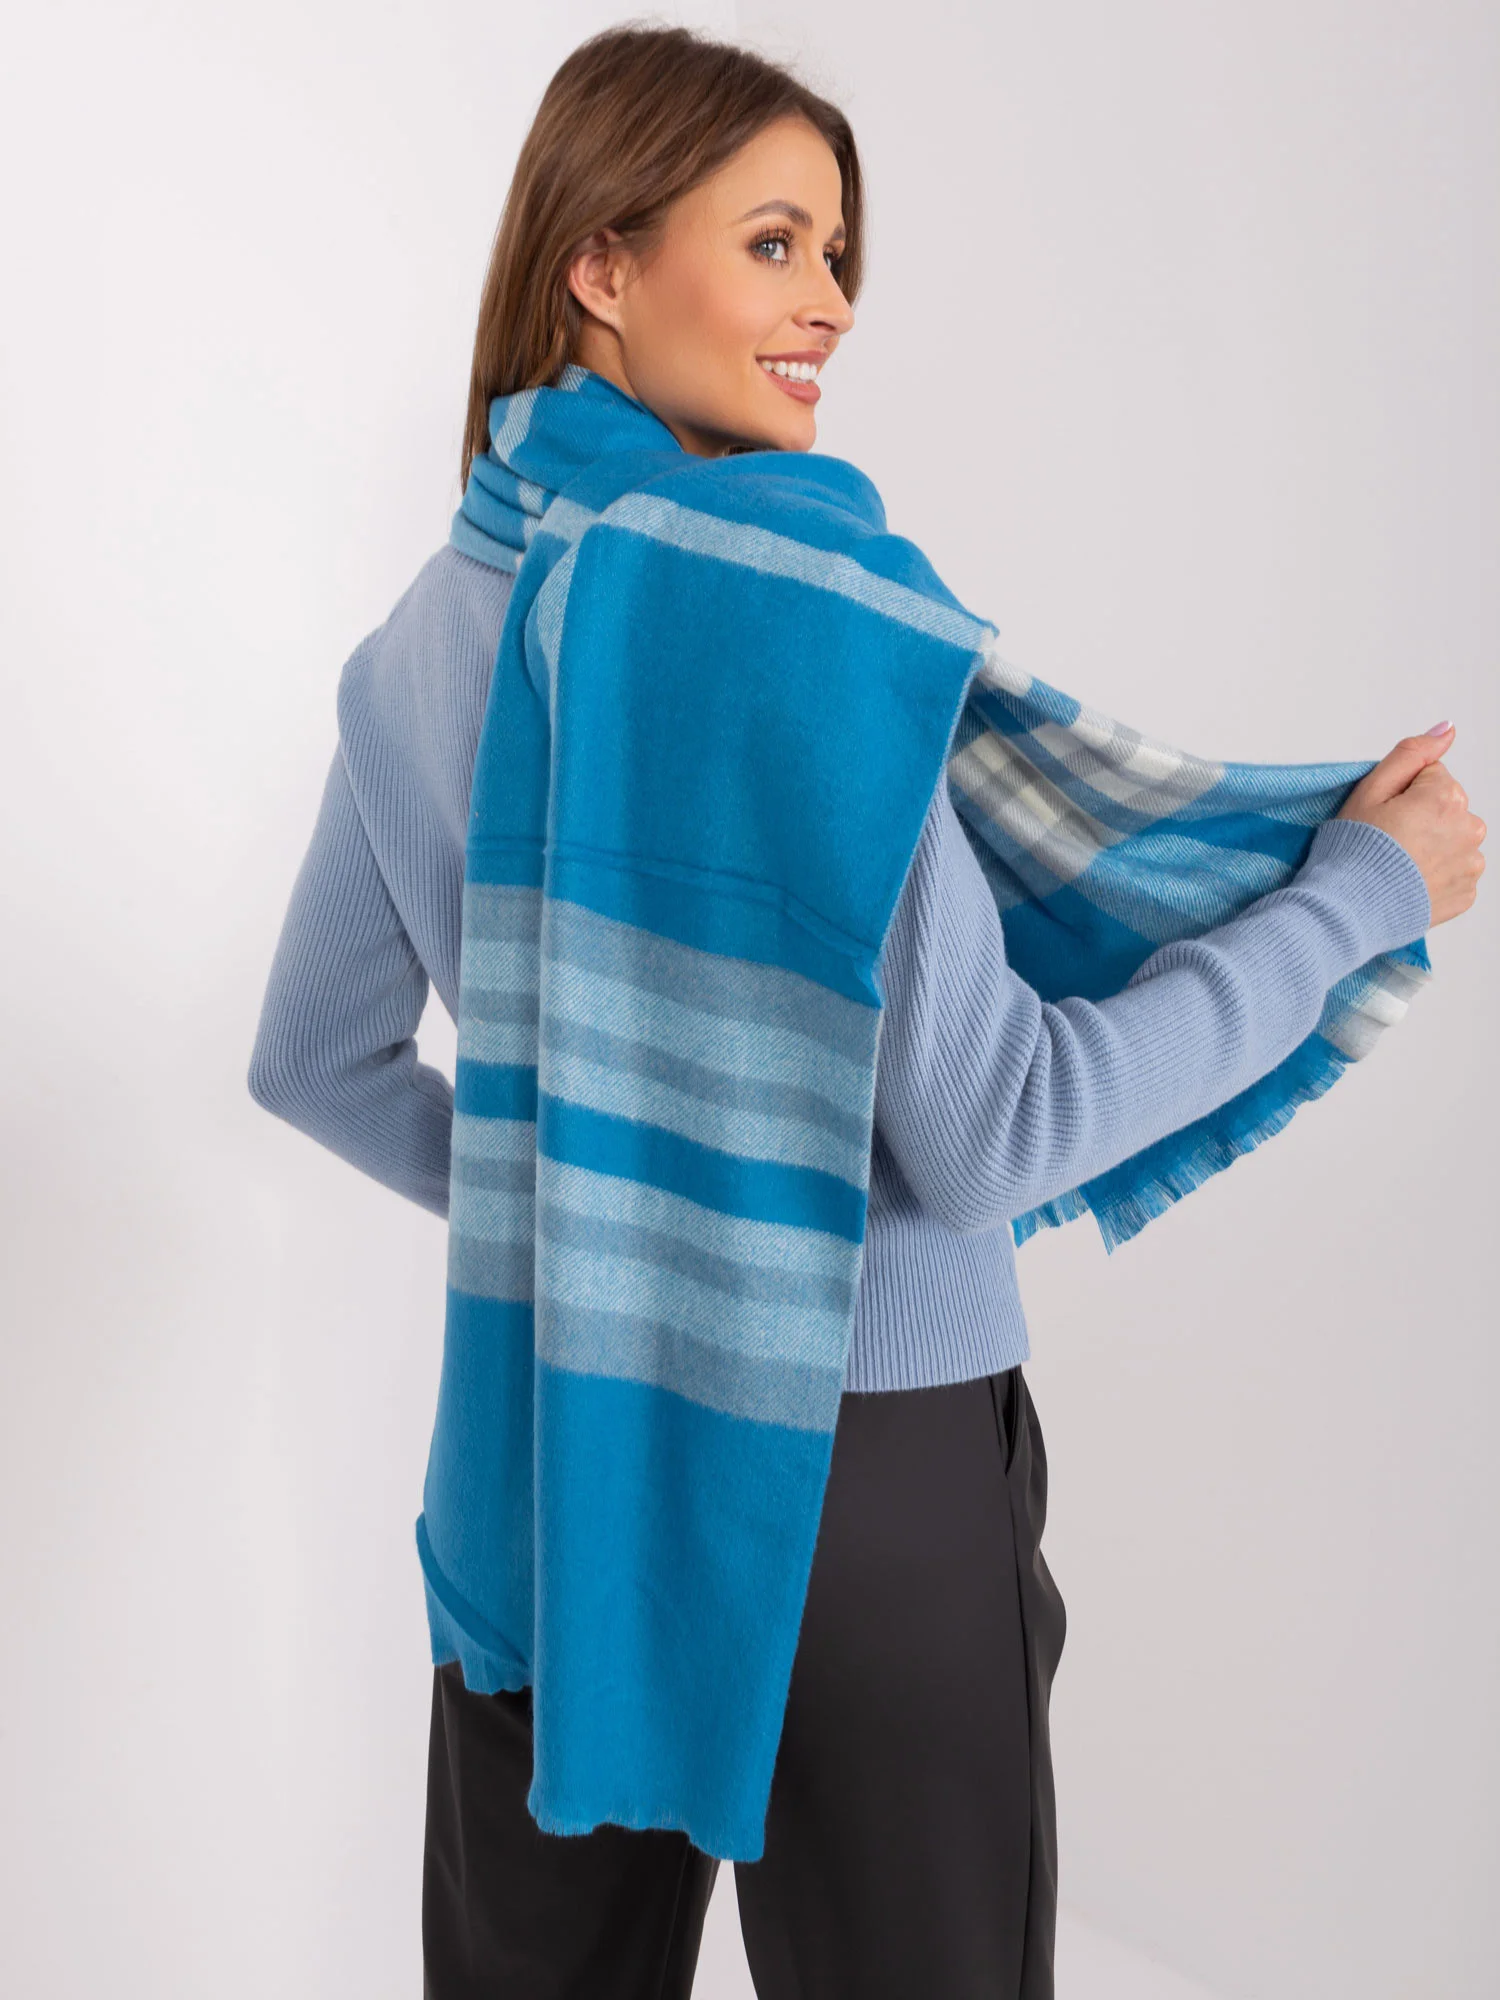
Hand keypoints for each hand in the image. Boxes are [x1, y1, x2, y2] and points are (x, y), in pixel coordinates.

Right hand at [1334, 722, 1485, 926]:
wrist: (1348, 909)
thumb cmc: (1353, 850)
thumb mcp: (1370, 789)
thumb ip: (1411, 754)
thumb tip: (1446, 730)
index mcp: (1447, 797)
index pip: (1431, 776)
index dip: (1401, 793)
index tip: (1383, 814)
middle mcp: (1469, 828)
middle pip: (1446, 808)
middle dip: (1422, 817)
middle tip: (1387, 839)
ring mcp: (1470, 864)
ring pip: (1452, 840)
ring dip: (1432, 847)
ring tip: (1397, 863)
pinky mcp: (1466, 893)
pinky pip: (1453, 873)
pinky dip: (1434, 876)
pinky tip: (1408, 881)